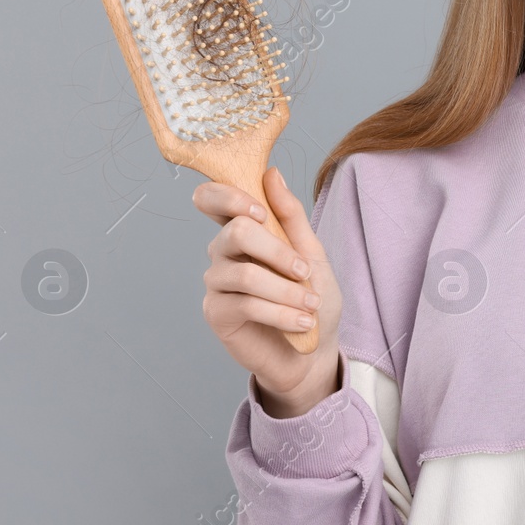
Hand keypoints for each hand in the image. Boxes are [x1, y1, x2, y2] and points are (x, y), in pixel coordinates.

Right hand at [193, 166, 342, 417]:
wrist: (314, 350)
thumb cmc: (312, 297)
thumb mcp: (311, 252)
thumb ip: (290, 215)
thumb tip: (271, 174)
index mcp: (243, 229)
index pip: (211, 198)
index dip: (229, 197)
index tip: (261, 211)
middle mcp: (222, 252)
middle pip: (236, 232)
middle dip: (278, 252)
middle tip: (305, 271)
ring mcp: (217, 283)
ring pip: (245, 274)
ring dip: (286, 290)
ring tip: (311, 306)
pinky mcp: (217, 313)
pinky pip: (245, 304)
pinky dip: (281, 313)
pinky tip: (301, 323)